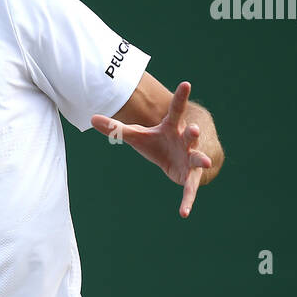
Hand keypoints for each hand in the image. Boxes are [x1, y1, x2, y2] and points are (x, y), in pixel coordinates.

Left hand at [90, 81, 212, 217]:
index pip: (176, 109)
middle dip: (193, 133)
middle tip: (194, 129)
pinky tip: (183, 213)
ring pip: (197, 158)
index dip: (180, 97)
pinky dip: (187, 201)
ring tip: (205, 161)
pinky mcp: (190, 177)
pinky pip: (190, 189)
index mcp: (172, 127)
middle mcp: (185, 141)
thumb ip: (116, 128)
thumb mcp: (136, 136)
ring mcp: (190, 158)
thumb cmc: (157, 143)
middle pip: (190, 135)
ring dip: (200, 159)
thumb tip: (91, 118)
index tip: (186, 83)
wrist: (176, 159)